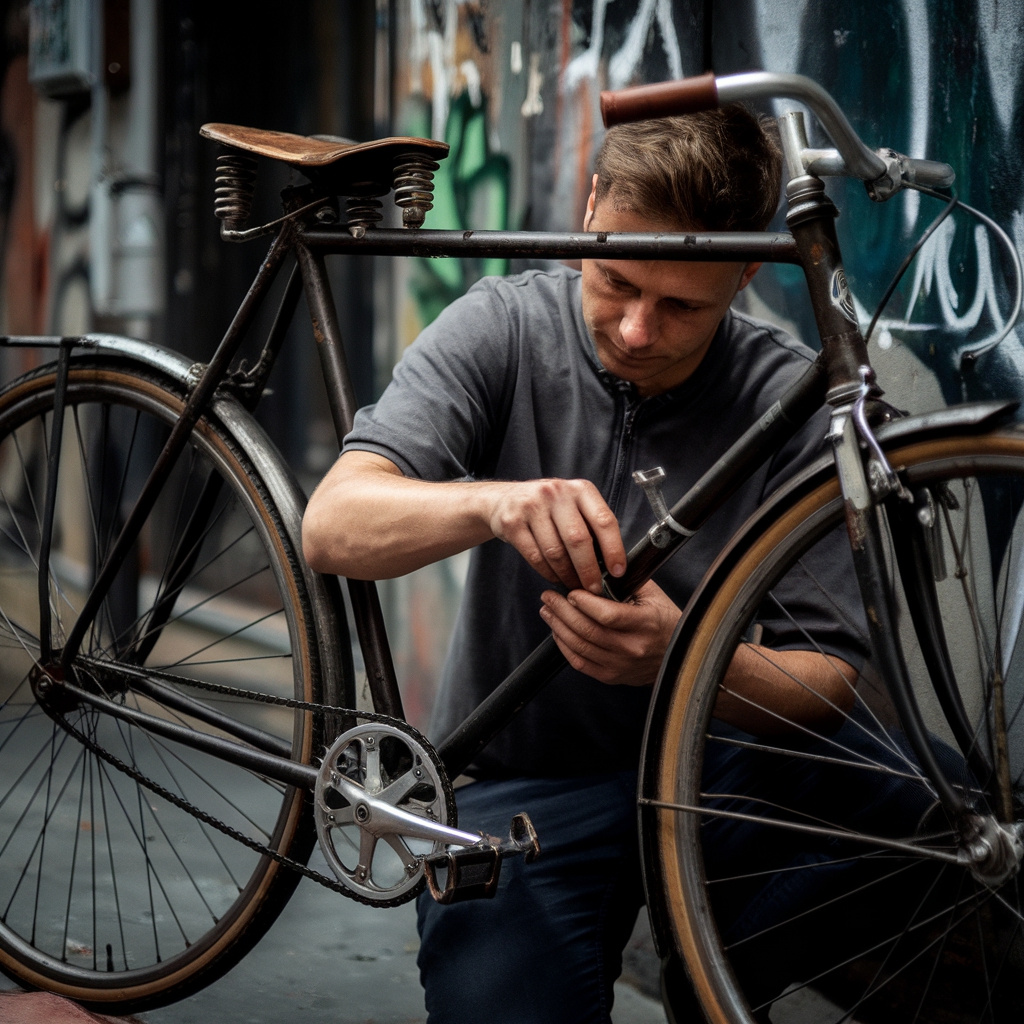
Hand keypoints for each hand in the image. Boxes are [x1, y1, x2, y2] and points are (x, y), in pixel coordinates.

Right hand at [488, 478, 625, 593]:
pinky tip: (555, 578)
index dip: (614, 549)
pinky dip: (548, 573)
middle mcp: (557, 493)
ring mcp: (532, 506)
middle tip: (594, 588)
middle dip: (588, 570)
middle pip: (579, 539)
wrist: (503, 500)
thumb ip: (592, 525)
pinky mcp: (512, 522)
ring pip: (556, 552)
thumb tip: (612, 563)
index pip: (604, 520)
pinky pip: (535, 557)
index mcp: (580, 489)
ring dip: (568, 575)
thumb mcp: (573, 505)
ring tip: (574, 586)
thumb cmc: (548, 508)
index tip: (618, 571)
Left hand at [539, 579, 680, 685]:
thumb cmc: (664, 621)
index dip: (585, 603)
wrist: (678, 658)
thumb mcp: (654, 596)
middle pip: (588, 630)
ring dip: (558, 626)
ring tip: (548, 611)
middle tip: (549, 596)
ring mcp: (620, 665)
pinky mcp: (611, 677)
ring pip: (580, 646)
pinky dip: (564, 645)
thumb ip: (627, 581)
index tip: (571, 591)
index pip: (609, 615)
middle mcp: (632, 648)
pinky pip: (579, 663)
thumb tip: (597, 567)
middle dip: (562, 611)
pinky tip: (557, 631)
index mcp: (645, 624)